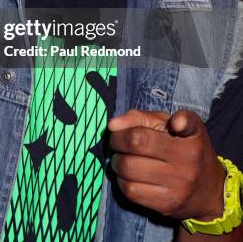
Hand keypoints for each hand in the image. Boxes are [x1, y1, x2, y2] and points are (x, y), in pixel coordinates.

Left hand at [108, 109, 225, 220]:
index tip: (164, 124)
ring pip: (129, 168)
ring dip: (116, 162)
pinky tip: (127, 176)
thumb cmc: (184, 148)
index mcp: (192, 134)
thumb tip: (113, 125)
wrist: (210, 191)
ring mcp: (178, 185)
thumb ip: (141, 117)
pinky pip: (131, 191)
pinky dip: (121, 181)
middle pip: (137, 143)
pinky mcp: (167, 205)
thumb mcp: (170, 125)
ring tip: (121, 159)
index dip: (161, 122)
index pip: (184, 122)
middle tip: (117, 141)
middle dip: (117, 139)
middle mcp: (188, 159)